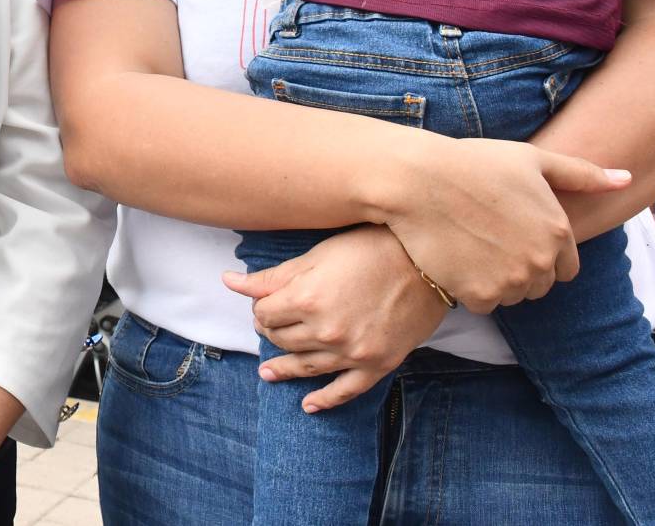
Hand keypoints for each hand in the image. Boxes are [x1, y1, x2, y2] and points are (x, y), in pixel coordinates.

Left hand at [224, 225, 447, 412]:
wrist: (425, 264)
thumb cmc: (368, 250)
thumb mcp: (315, 256)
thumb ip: (271, 277)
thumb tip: (229, 282)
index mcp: (306, 300)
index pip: (264, 314)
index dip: (261, 309)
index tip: (266, 304)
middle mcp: (325, 331)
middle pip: (282, 340)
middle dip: (272, 332)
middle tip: (270, 327)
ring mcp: (351, 353)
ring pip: (305, 366)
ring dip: (283, 369)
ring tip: (268, 373)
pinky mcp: (376, 365)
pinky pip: (344, 390)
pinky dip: (324, 400)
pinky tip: (308, 405)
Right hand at [380, 136, 629, 311]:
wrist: (418, 180)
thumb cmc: (472, 163)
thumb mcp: (532, 159)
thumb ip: (582, 174)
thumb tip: (627, 178)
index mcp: (558, 230)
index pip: (565, 267)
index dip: (540, 252)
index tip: (512, 235)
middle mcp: (542, 260)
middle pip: (539, 285)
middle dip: (520, 269)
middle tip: (488, 240)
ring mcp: (512, 281)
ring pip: (512, 296)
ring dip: (496, 280)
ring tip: (470, 246)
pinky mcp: (481, 296)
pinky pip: (484, 303)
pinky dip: (470, 288)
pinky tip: (456, 259)